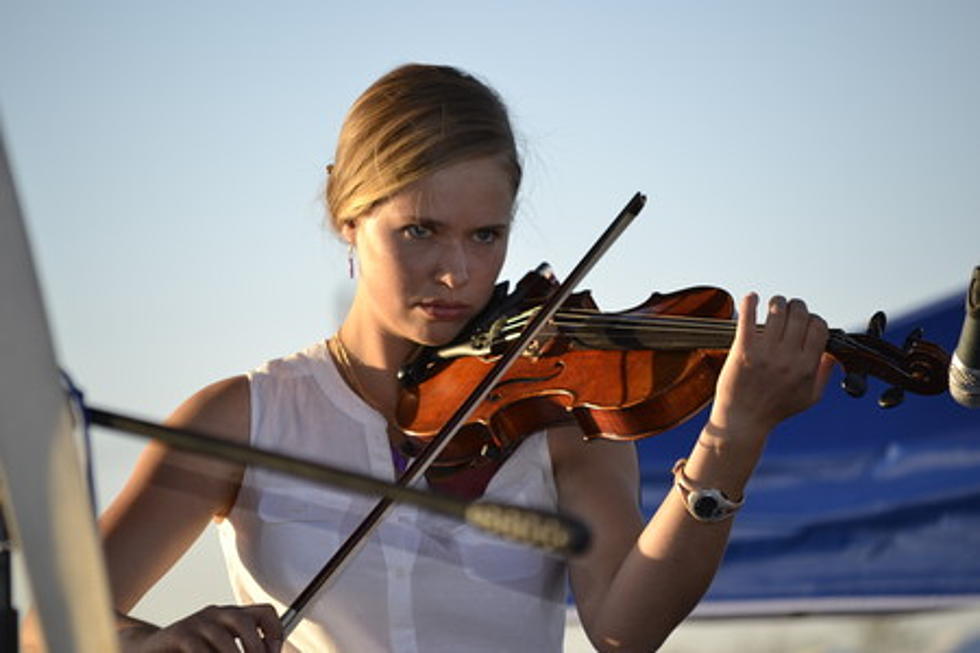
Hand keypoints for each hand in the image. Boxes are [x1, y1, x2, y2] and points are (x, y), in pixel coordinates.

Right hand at [120, 604, 282, 652]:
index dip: (275, 631)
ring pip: (222, 637)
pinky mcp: (177, 634)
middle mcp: (215, 614)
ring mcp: (195, 622)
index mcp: (231, 616)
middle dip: (254, 647)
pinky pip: (198, 648)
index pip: (264, 612)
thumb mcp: (218, 651)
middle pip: (242, 620)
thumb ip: (239, 650)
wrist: (146, 649)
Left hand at [708, 293, 834, 442]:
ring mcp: (765, 352)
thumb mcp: (810, 397)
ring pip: (777, 310)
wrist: (743, 420)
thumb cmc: (775, 410)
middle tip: (788, 308)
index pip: (819, 327)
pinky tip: (752, 298)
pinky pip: (748, 316)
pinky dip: (751, 302)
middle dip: (796, 306)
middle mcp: (788, 358)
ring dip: (777, 302)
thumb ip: (824, 373)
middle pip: (799, 314)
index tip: (805, 322)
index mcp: (807, 367)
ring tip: (773, 304)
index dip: (813, 319)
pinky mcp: (743, 349)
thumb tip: (833, 353)